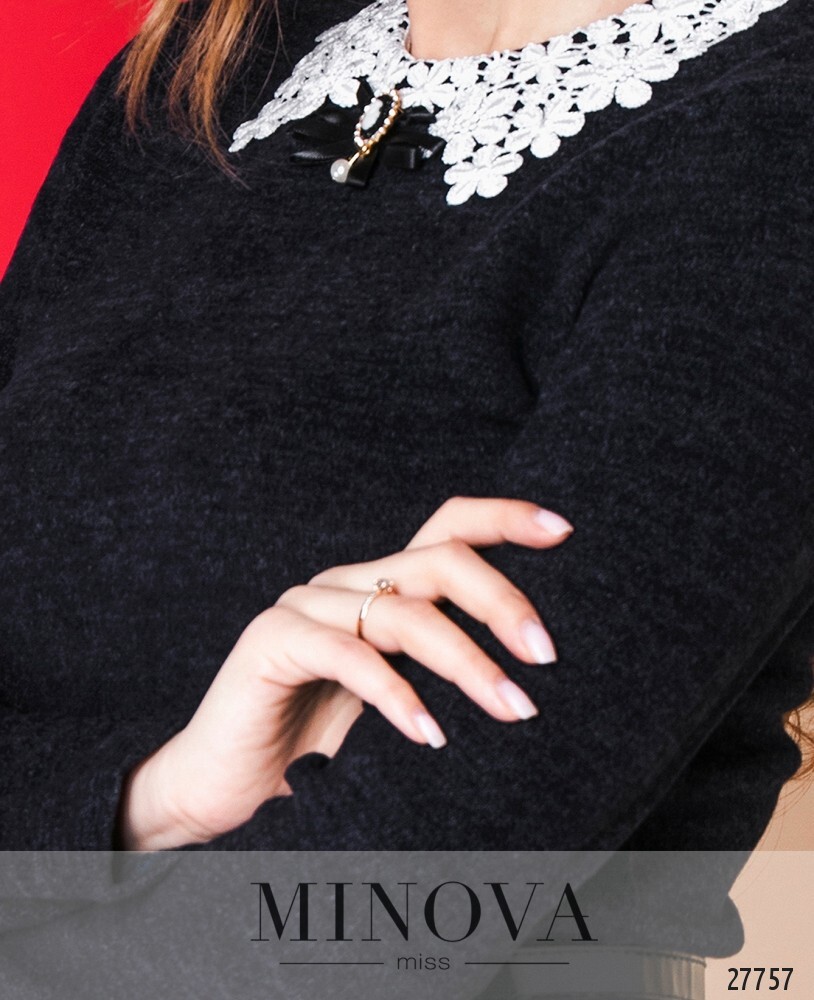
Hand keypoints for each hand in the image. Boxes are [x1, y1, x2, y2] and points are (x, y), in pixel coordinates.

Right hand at [116, 497, 573, 849]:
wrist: (223, 787)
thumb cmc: (315, 746)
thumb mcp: (395, 698)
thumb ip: (437, 667)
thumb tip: (528, 678)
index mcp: (379, 588)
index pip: (446, 529)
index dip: (503, 519)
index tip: (562, 530)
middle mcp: (347, 584)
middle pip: (438, 560)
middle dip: (501, 601)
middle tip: (545, 657)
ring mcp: (307, 606)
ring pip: (403, 612)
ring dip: (467, 662)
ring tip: (514, 709)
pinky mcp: (272, 640)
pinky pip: (349, 655)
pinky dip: (396, 694)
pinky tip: (431, 735)